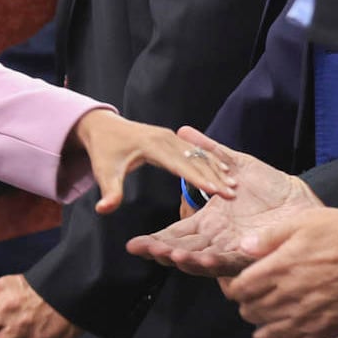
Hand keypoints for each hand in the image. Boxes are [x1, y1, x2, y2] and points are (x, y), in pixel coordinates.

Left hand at [70, 109, 236, 213]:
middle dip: (214, 176)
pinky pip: (197, 151)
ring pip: (199, 154)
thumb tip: (103, 210)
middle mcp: (166, 139)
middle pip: (195, 159)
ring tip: (233, 186)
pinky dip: (212, 161)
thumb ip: (109, 192)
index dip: (198, 178)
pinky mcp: (174, 139)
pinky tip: (226, 172)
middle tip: (231, 194)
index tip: (215, 190)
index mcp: (152, 146)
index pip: (180, 164)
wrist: (104, 126)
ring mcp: (172, 137)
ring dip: (217, 169)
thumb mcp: (104, 172)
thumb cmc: (104, 151)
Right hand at [126, 129, 321, 276]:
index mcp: (210, 223)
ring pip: (202, 260)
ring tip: (168, 254)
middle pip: (183, 251)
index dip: (156, 240)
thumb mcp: (235, 164)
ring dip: (184, 259)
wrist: (304, 201)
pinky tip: (203, 258)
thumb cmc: (273, 187)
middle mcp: (218, 240)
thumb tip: (183, 131)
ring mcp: (233, 250)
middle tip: (143, 249)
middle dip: (162, 252)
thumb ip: (209, 151)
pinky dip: (215, 261)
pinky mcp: (253, 255)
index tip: (133, 244)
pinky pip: (231, 262)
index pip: (177, 235)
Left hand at [220, 207, 337, 337]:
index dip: (234, 287)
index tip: (240, 282)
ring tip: (271, 317)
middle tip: (257, 296)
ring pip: (266, 337)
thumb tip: (244, 247)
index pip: (239, 289)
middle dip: (248, 304)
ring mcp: (305, 319)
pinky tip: (296, 332)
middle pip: (250, 314)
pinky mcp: (325, 332)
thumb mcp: (307, 221)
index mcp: (278, 269)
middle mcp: (286, 298)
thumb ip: (271, 236)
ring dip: (263, 328)